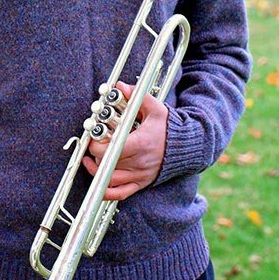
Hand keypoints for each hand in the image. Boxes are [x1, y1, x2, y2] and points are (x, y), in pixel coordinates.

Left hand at [82, 83, 167, 200]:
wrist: (188, 147)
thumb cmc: (169, 127)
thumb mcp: (155, 108)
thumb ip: (136, 96)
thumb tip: (120, 85)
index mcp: (141, 144)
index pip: (110, 151)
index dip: (96, 145)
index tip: (93, 136)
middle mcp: (139, 162)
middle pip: (106, 165)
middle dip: (94, 154)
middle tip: (91, 144)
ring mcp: (140, 175)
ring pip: (109, 180)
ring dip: (96, 170)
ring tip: (90, 159)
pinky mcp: (141, 183)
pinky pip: (119, 194)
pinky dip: (105, 192)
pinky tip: (97, 180)